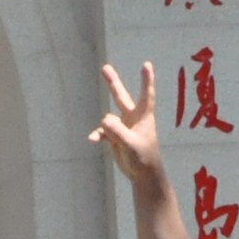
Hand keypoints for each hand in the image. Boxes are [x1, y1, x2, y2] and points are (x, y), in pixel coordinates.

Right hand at [88, 62, 167, 189]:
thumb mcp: (131, 144)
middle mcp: (132, 118)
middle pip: (121, 96)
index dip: (147, 80)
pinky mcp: (115, 137)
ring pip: (109, 117)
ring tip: (104, 137)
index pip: (146, 95)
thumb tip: (104, 119)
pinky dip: (98, 136)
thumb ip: (118, 131)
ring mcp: (122, 126)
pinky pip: (103, 132)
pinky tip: (92, 140)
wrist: (143, 174)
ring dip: (105, 126)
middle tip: (104, 67)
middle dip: (113, 82)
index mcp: (143, 117)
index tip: (146, 64)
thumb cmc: (143, 157)